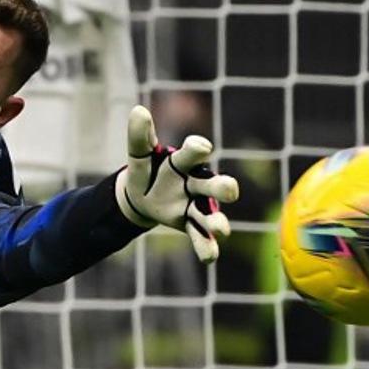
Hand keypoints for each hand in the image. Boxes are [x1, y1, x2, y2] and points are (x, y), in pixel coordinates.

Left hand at [114, 105, 238, 262]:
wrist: (143, 194)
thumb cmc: (147, 169)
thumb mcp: (138, 155)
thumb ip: (139, 137)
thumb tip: (138, 110)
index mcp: (183, 162)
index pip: (193, 153)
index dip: (197, 149)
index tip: (202, 147)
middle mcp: (196, 182)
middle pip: (212, 184)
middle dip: (221, 187)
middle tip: (231, 190)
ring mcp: (195, 205)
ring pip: (210, 213)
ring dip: (217, 221)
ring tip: (222, 230)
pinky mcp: (190, 223)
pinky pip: (200, 236)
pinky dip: (205, 246)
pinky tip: (210, 258)